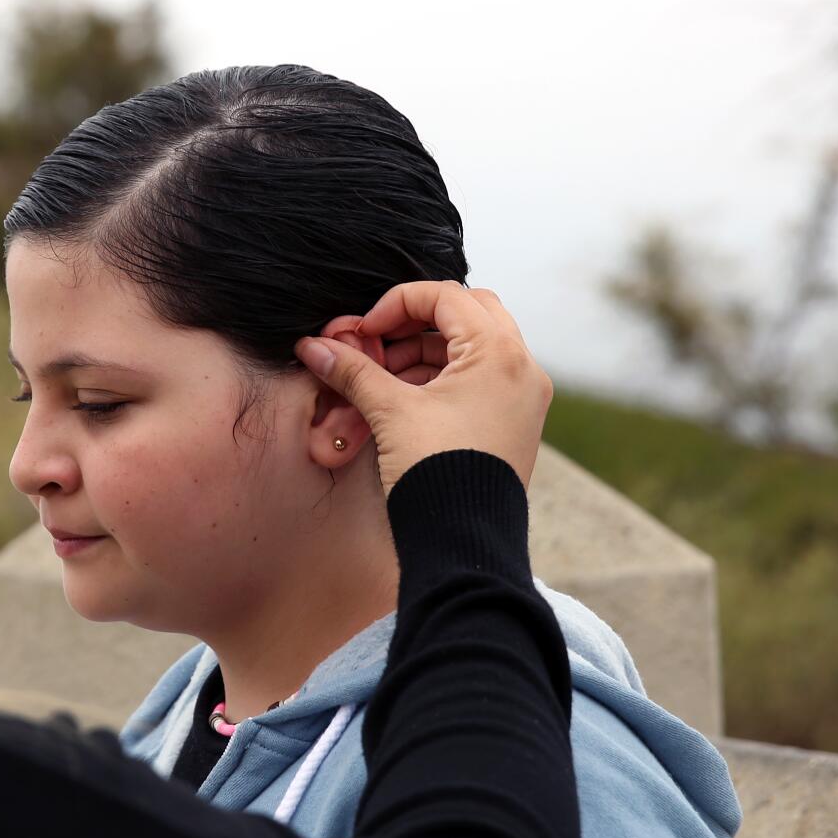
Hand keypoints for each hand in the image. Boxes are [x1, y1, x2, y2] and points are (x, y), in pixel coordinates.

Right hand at [295, 283, 552, 492]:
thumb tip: (314, 347)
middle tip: (379, 342)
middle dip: (416, 322)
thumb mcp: (390, 412)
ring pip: (474, 345)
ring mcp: (523, 395)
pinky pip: (481, 377)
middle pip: (467, 312)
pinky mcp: (515, 420)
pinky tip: (406, 398)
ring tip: (384, 376)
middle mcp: (522, 367)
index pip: (445, 295)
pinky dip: (443, 376)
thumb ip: (353, 370)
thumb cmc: (436, 474)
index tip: (364, 330)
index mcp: (500, 352)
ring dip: (426, 350)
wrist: (464, 541)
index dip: (395, 304)